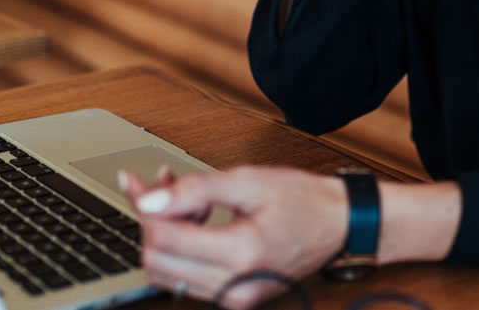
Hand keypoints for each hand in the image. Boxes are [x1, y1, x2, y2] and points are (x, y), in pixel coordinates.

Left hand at [118, 166, 347, 309]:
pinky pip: (186, 278)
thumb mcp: (247, 180)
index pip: (164, 239)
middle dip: (150, 221)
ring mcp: (234, 298)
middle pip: (157, 262)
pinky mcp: (234, 299)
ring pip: (166, 274)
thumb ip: (194, 190)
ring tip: (182, 198)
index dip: (144, 207)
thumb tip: (148, 200)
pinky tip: (194, 218)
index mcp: (241, 253)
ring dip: (162, 235)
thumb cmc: (303, 200)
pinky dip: (179, 248)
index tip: (138, 181)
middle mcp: (235, 286)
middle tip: (159, 185)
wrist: (340, 225)